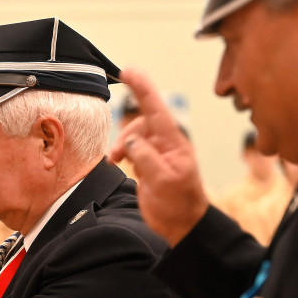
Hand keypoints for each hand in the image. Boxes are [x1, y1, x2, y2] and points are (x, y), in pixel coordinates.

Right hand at [108, 68, 210, 245]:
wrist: (182, 226)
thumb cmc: (179, 205)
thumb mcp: (163, 181)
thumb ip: (146, 157)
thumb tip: (131, 141)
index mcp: (173, 142)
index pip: (156, 108)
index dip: (142, 88)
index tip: (128, 71)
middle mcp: (165, 143)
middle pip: (140, 123)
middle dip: (125, 134)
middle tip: (117, 154)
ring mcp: (156, 153)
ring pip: (133, 137)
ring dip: (121, 146)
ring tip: (116, 161)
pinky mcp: (148, 164)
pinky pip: (131, 149)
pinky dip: (122, 153)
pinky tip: (118, 163)